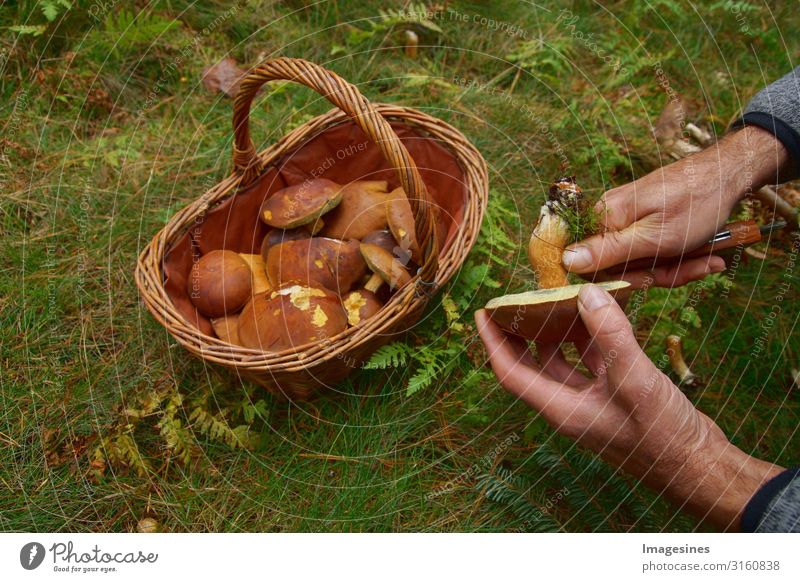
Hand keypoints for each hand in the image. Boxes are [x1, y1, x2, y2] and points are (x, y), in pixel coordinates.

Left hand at [475, 284, 781, 529]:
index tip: (482, 312)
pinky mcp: (612, 396)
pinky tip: (597, 314)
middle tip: (513, 298)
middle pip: (529, 364)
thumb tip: (586, 293)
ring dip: (555, 332)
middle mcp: (569, 405)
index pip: (511, 372)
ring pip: (560, 361)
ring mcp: (590, 401)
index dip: (493, 342)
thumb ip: (611, 335)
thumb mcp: (635, 380)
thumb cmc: (664, 436)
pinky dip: (589, 338)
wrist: (700, 466)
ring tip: (553, 298)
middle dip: (518, 333)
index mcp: (561, 409)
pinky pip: (590, 361)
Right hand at [562, 126, 788, 287]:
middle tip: (689, 268)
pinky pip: (653, 251)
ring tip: (707, 259)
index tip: (651, 280)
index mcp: (607, 219)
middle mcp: (611, 217)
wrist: (730, 173)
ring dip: (675, 267)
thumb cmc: (695, 203)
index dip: (618, 279)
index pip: (588, 263)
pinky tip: (706, 255)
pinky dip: (679, 257)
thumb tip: (564, 261)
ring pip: (641, 261)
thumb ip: (608, 251)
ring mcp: (629, 219)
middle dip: (656, 274)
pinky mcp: (646, 220)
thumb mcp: (654, 237)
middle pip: (618, 265)